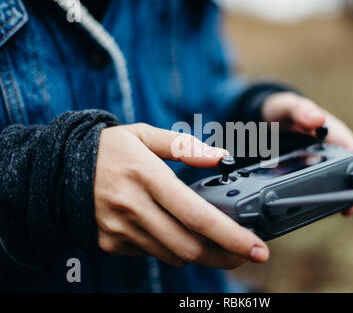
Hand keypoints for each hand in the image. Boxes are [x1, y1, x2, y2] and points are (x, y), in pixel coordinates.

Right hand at [94, 123, 268, 268]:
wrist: (58, 169)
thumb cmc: (107, 148)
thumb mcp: (143, 135)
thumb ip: (183, 146)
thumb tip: (220, 156)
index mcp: (146, 176)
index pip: (197, 215)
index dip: (232, 236)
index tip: (258, 248)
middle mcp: (133, 207)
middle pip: (190, 247)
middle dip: (225, 255)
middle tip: (246, 252)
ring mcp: (120, 229)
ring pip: (173, 255)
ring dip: (200, 252)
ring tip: (215, 241)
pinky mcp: (111, 243)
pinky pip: (152, 254)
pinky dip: (170, 248)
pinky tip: (174, 232)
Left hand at [261, 92, 352, 214]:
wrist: (266, 116)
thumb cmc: (284, 110)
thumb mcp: (288, 108)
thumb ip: (300, 111)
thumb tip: (317, 119)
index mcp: (338, 137)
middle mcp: (335, 151)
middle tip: (345, 211)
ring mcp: (323, 162)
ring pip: (340, 185)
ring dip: (338, 198)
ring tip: (326, 210)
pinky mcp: (309, 170)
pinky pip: (320, 186)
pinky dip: (319, 197)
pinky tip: (309, 205)